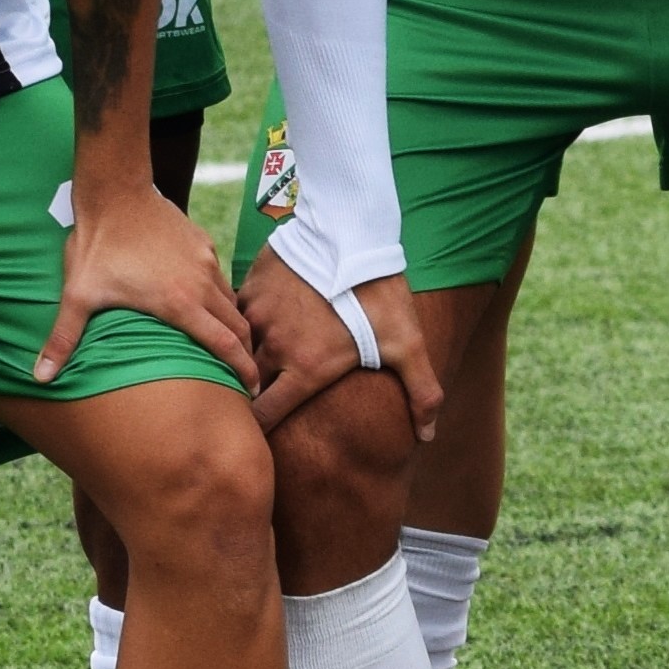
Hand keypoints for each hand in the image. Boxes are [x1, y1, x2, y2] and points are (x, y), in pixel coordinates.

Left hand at [39, 159, 259, 385]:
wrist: (116, 192)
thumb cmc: (96, 245)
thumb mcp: (77, 295)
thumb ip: (63, 339)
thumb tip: (39, 377)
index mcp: (179, 303)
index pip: (225, 345)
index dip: (243, 370)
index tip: (252, 390)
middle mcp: (201, 283)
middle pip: (238, 326)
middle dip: (246, 354)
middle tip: (245, 378)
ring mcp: (205, 261)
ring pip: (232, 302)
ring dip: (234, 325)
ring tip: (228, 345)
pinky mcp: (204, 244)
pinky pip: (220, 278)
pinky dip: (221, 298)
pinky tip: (206, 306)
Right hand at [245, 244, 438, 440]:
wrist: (353, 231)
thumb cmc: (381, 294)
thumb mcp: (408, 343)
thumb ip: (422, 392)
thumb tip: (428, 437)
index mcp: (305, 368)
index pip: (264, 417)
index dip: (261, 428)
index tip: (265, 429)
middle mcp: (274, 346)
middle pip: (247, 383)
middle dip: (250, 391)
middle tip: (262, 391)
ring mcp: (258, 314)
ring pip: (241, 346)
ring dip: (250, 352)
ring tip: (263, 352)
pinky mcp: (252, 286)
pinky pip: (240, 313)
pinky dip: (249, 320)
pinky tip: (267, 318)